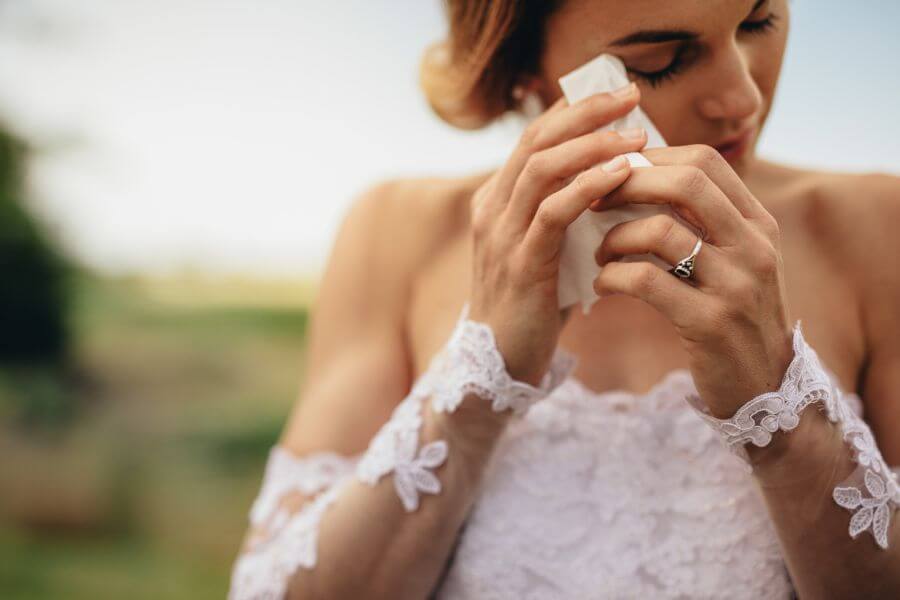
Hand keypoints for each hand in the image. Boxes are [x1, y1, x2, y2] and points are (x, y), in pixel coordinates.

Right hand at [467, 82, 648, 385]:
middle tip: (630, 95)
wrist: (501, 362)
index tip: (618, 94)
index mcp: (498, 200)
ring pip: (543, 169)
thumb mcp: (549, 249)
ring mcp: (502, 235)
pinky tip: (622, 176)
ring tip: (637, 136)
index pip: (534, 138)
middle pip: (536, 140)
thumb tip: (623, 181)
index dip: (574, 110)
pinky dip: (588, 189)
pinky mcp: (521, 264)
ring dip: (592, 146)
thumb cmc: (534, 305)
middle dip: (586, 113)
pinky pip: (553, 213)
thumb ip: (569, 215)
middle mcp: (493, 209)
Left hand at [590, 144, 795, 417]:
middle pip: (685, 182)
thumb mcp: (735, 261)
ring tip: (599, 253)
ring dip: (614, 237)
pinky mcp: (709, 323)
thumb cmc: (734, 317)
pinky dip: (613, 277)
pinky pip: (646, 282)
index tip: (614, 173)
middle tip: (594, 202)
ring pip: (659, 231)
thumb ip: (705, 221)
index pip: (704, 161)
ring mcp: (735, 285)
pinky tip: (603, 284)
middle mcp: (753, 246)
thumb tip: (643, 175)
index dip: (652, 157)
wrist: (764, 387)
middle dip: (628, 184)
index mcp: (757, 223)